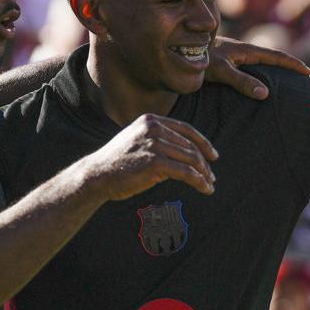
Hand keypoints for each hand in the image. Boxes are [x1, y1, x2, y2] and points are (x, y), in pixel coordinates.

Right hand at [79, 114, 218, 198]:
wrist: (96, 175)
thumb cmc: (117, 163)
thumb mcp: (138, 142)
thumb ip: (159, 142)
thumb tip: (185, 156)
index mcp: (151, 121)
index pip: (186, 129)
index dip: (203, 143)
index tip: (213, 155)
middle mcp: (153, 128)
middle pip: (190, 146)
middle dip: (204, 163)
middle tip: (211, 177)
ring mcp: (154, 144)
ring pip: (191, 159)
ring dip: (204, 174)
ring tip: (209, 185)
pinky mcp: (154, 162)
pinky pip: (186, 172)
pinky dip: (199, 181)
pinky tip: (204, 189)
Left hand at [206, 37, 309, 98]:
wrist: (178, 49)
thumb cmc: (199, 58)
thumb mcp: (221, 70)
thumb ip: (241, 81)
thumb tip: (266, 93)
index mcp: (245, 51)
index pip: (275, 56)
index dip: (292, 64)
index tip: (308, 72)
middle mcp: (241, 53)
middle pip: (270, 60)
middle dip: (287, 67)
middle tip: (302, 79)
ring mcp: (233, 58)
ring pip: (258, 65)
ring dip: (272, 73)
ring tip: (283, 86)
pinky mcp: (224, 64)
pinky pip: (247, 71)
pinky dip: (257, 77)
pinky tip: (255, 88)